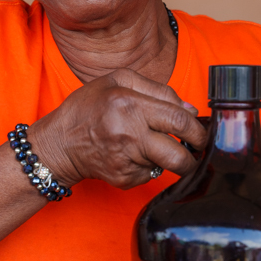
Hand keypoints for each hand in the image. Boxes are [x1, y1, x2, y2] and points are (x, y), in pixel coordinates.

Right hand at [29, 67, 207, 189]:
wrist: (58, 144)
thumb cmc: (87, 108)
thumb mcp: (117, 81)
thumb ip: (157, 89)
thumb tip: (189, 109)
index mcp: (129, 104)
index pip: (179, 121)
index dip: (198, 129)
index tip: (202, 132)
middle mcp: (129, 134)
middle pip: (179, 155)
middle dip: (194, 154)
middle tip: (196, 149)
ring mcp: (126, 160)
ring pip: (166, 165)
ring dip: (167, 157)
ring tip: (150, 145)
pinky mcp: (123, 179)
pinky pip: (150, 174)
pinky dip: (147, 165)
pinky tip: (130, 155)